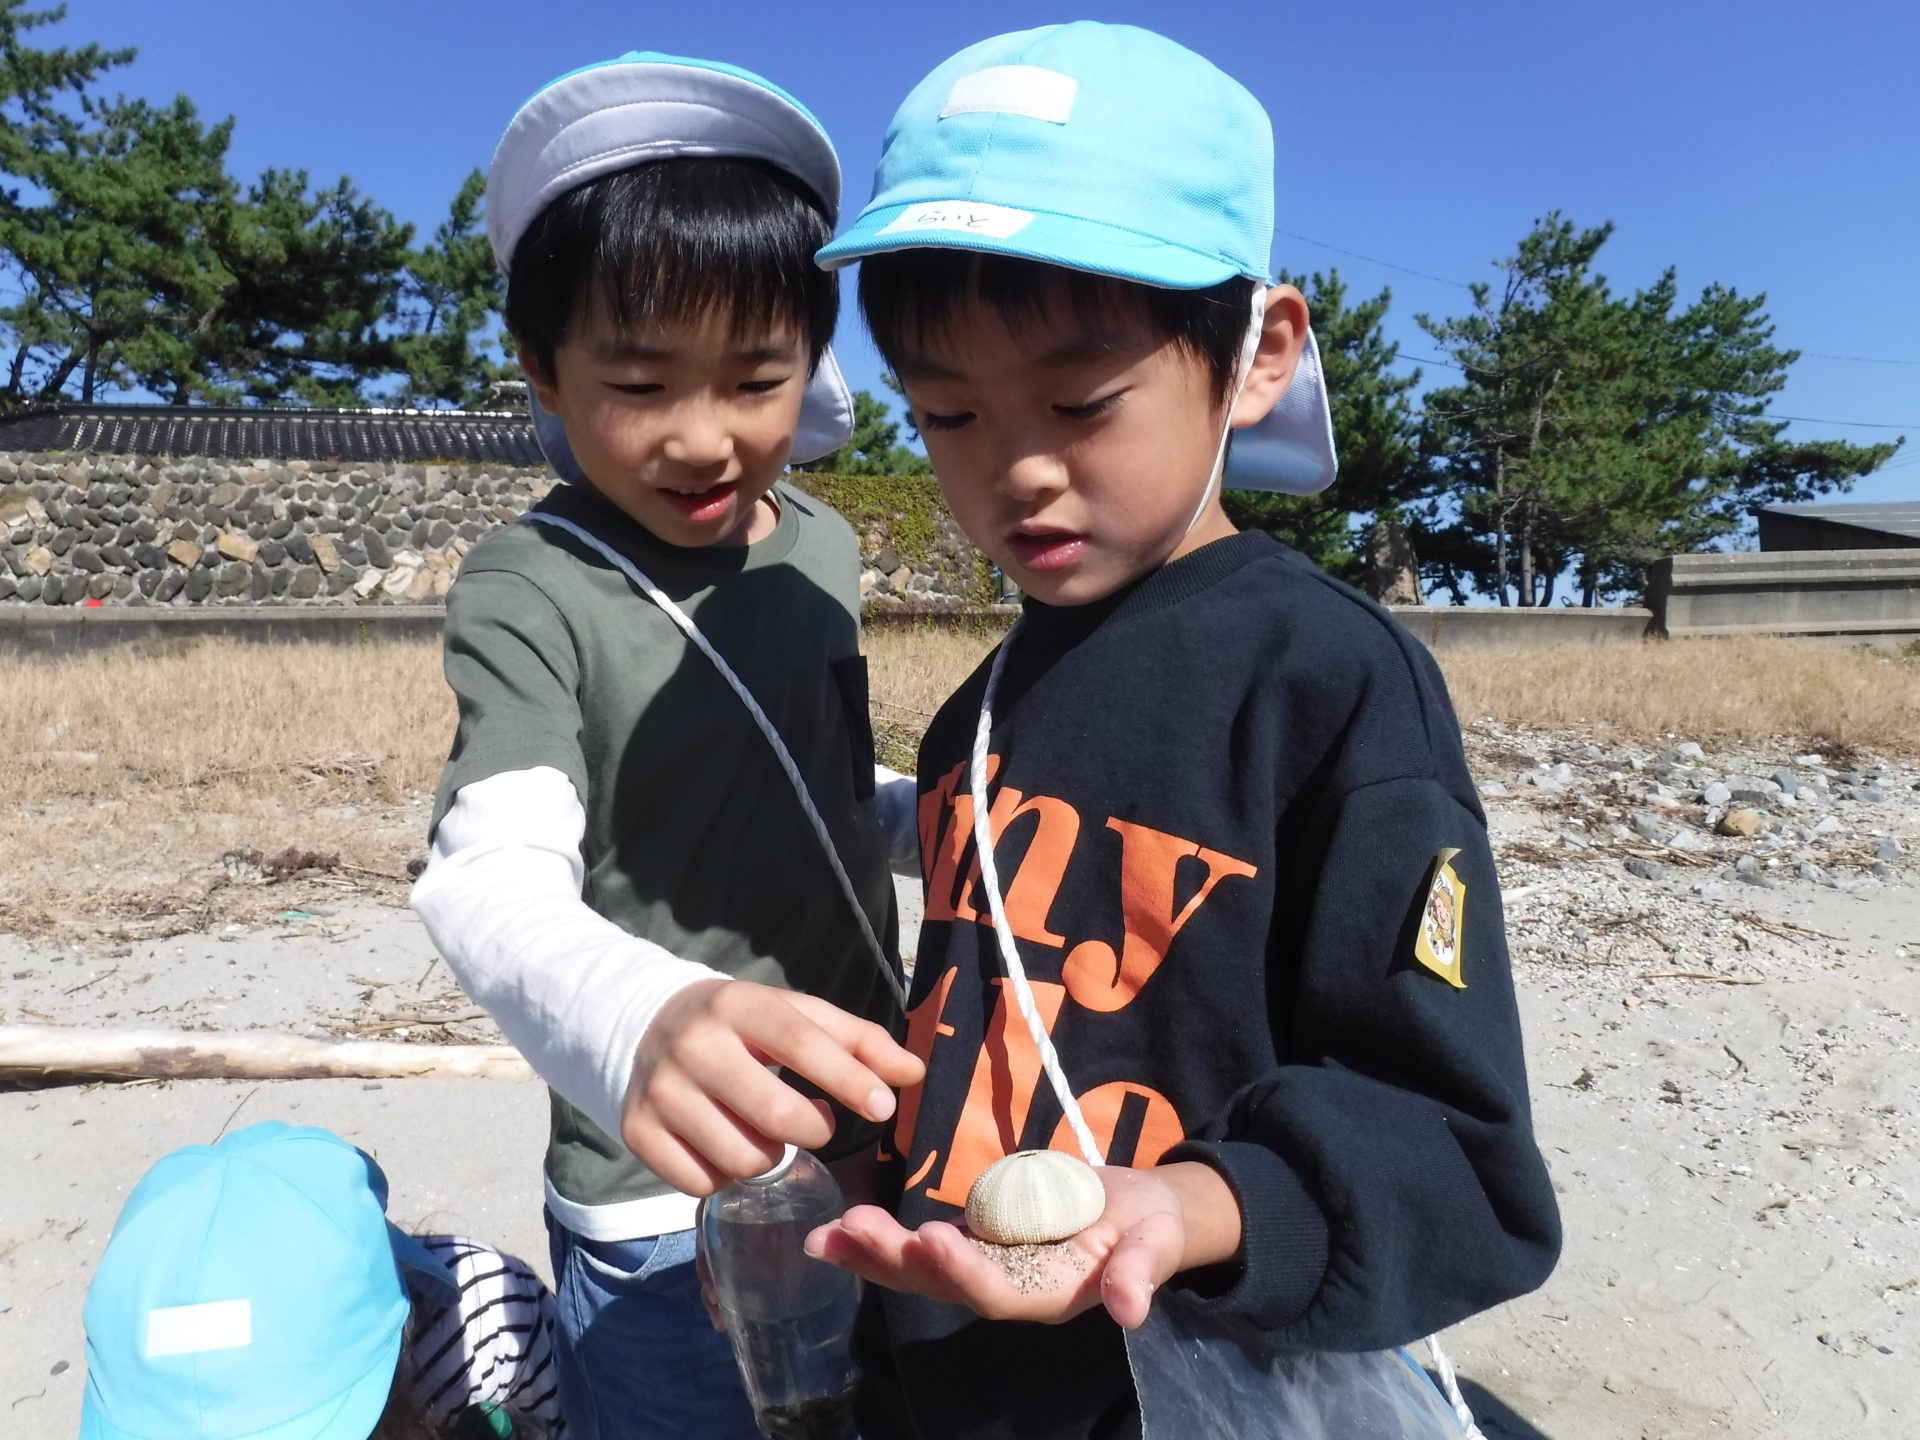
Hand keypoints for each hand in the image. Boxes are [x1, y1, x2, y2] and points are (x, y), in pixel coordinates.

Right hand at [620, 979, 922, 1195]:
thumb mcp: (794, 1016)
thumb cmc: (742, 1026)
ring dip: (771, 1157)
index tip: (884, 1106)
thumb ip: (857, 1040)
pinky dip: (727, 1175)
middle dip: (814, 1130)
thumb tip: (914, 1073)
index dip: (847, 1078)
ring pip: (743, 1160)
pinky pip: (703, 1184)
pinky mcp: (637, 1133)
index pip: (800, 1043)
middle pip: (776, 1117)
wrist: (646, 1025)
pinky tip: (725, 1144)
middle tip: (818, 1122)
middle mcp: (693, 1047)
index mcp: (737, 1005)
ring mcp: (661, 1093)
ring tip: (765, 1129)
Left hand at [804, 1162, 1240, 1329]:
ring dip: (873, 1253)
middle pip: (943, 1284)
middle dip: (896, 1259)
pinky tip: (839, 1228)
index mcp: (1048, 1296)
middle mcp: (1008, 1290)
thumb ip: (1140, 1273)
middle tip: (853, 1227)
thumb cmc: (1153, 1229)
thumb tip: (1131, 1310)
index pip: (996, 1291)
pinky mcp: (976, 1240)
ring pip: (921, 1269)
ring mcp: (987, 1266)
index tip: (931, 1237)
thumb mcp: (1157, 1245)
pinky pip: (921, 1246)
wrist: (1143, 1214)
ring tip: (826, 1234)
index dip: (963, 1269)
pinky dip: (880, 1239)